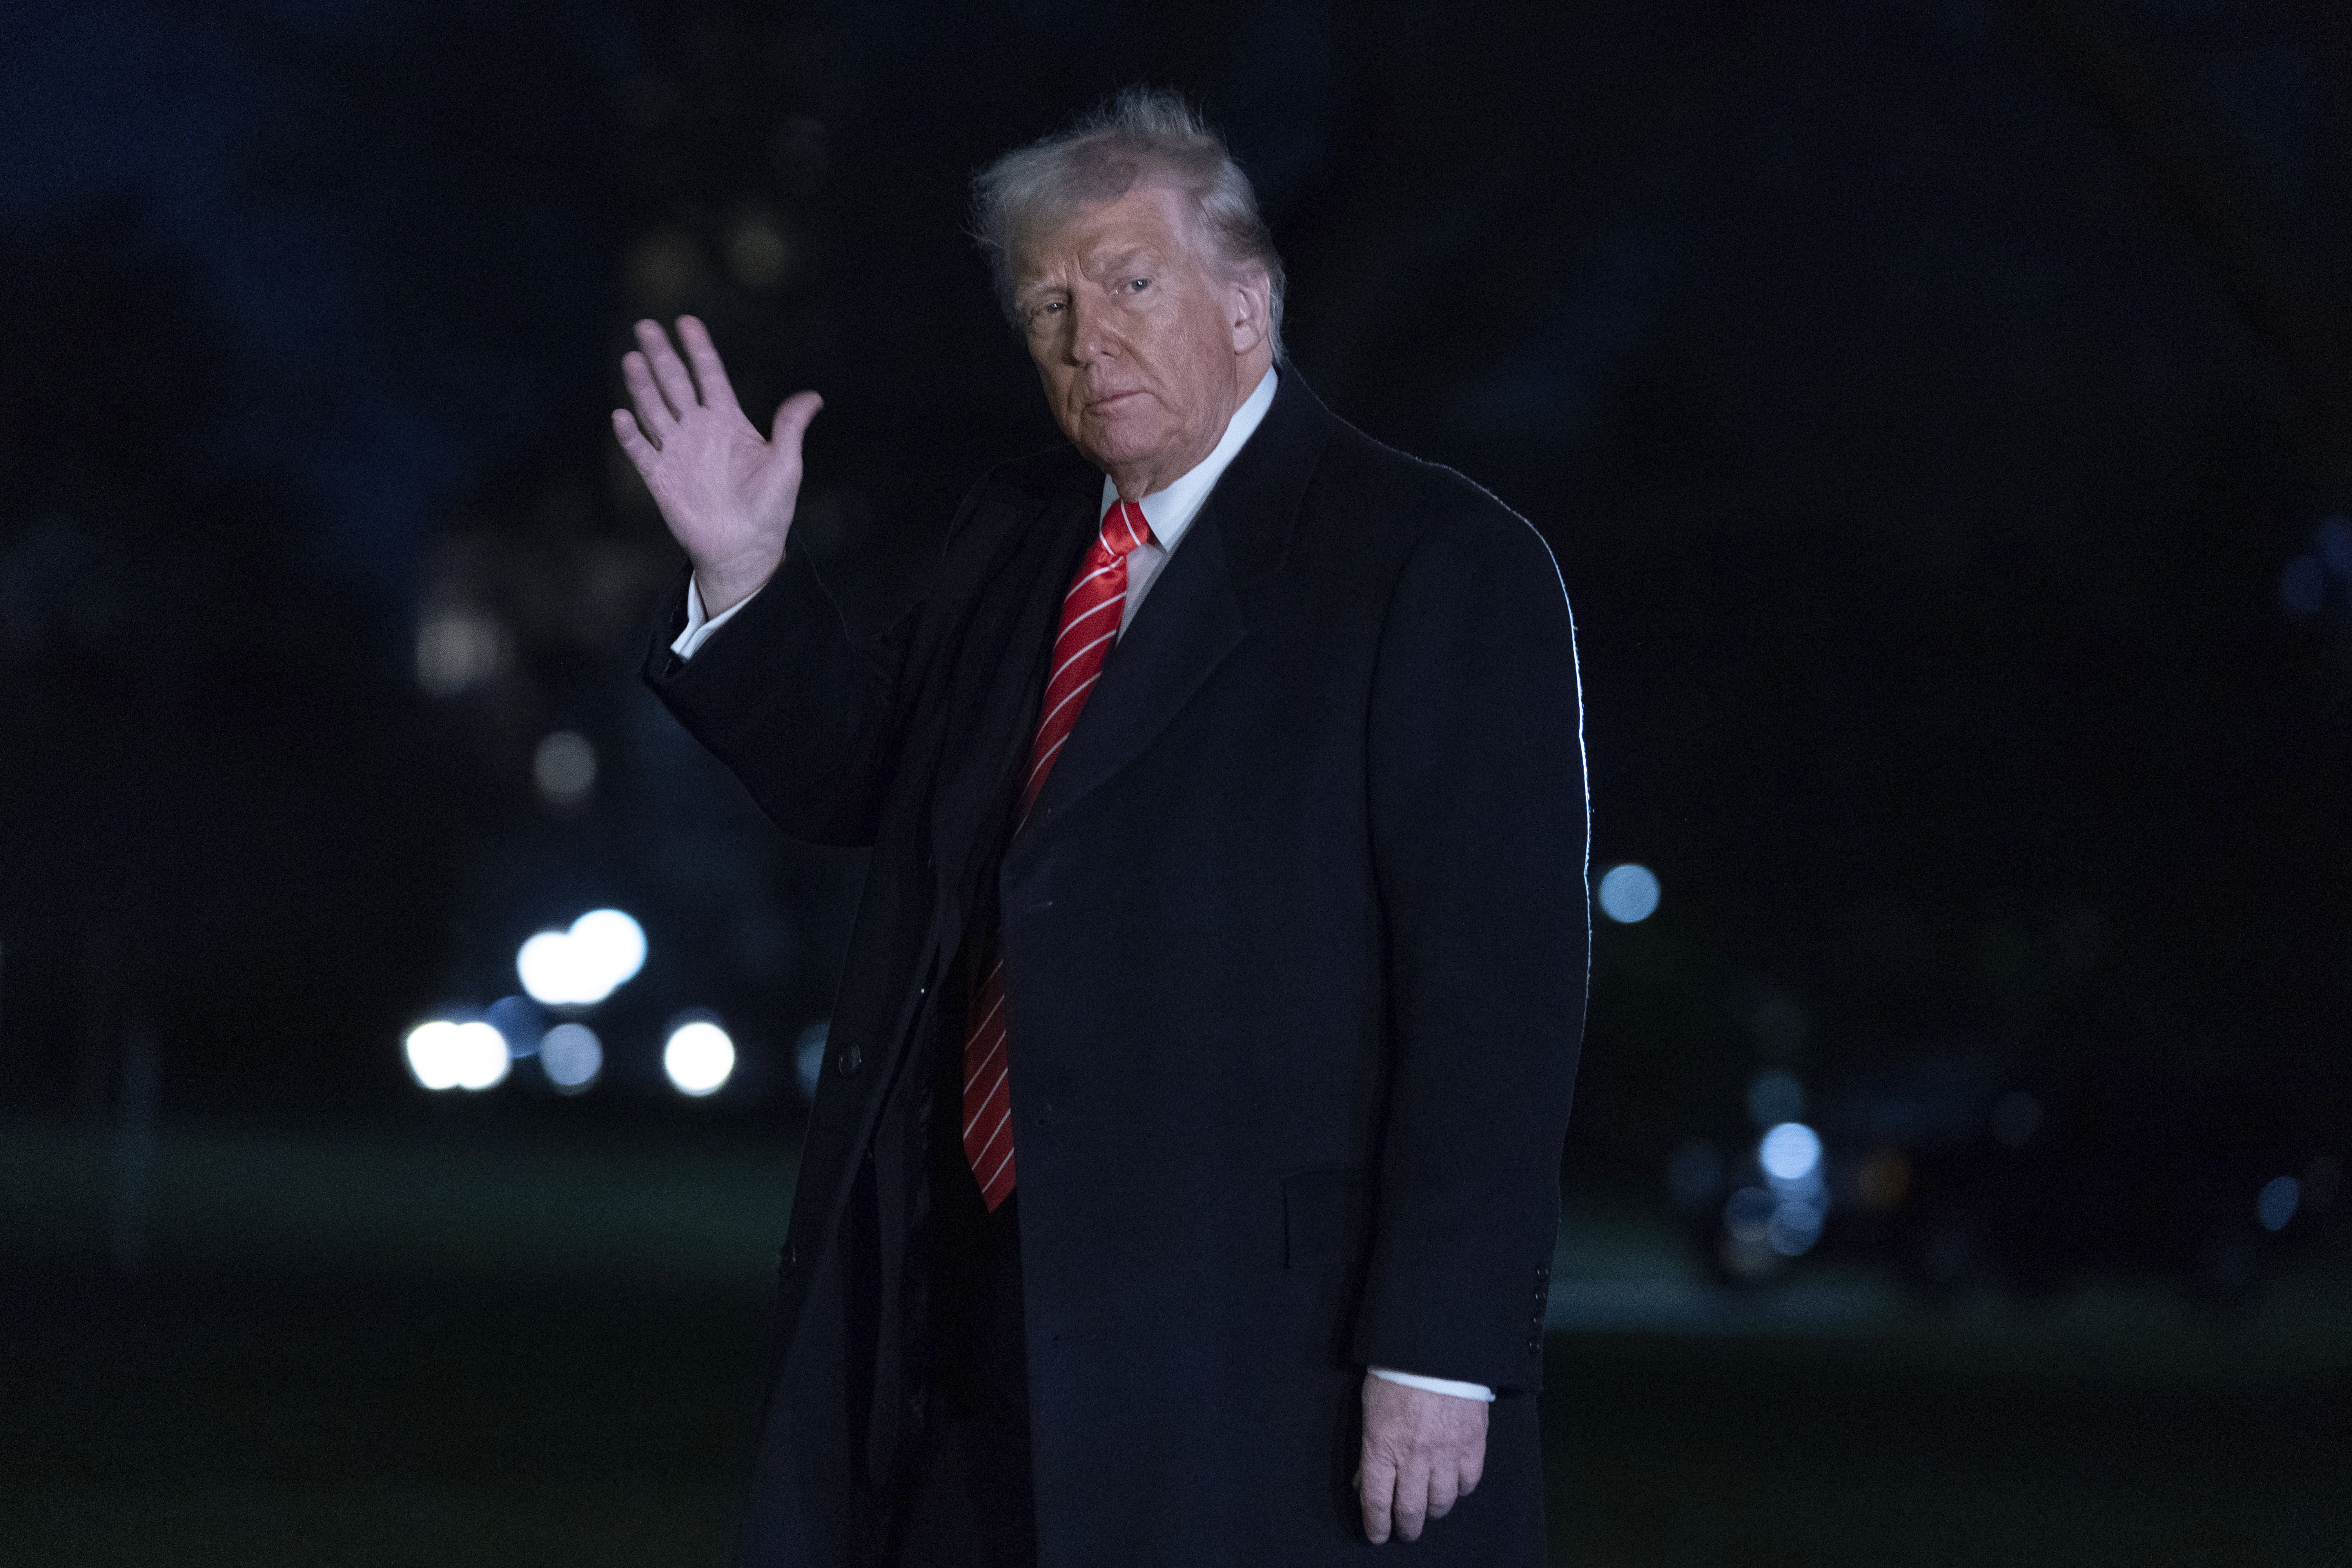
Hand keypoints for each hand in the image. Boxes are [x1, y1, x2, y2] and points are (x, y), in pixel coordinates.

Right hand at [612, 315, 822, 613]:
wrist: (745, 548)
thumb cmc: (770, 508)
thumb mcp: (787, 464)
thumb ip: (790, 427)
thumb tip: (814, 396)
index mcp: (728, 421)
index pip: (710, 375)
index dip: (698, 349)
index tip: (687, 321)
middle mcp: (699, 430)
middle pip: (676, 384)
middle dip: (662, 355)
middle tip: (646, 325)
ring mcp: (677, 452)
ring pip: (654, 409)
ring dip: (642, 385)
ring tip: (632, 358)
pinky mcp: (660, 477)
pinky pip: (640, 450)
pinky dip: (630, 434)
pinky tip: (620, 415)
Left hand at [1355, 1373, 1486, 1543]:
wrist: (1437, 1348)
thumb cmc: (1397, 1373)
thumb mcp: (1370, 1409)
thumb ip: (1370, 1448)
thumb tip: (1364, 1480)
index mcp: (1382, 1446)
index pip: (1377, 1500)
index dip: (1376, 1525)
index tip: (1377, 1535)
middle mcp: (1414, 1456)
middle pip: (1410, 1510)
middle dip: (1406, 1527)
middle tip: (1405, 1530)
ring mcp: (1445, 1453)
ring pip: (1440, 1503)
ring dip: (1433, 1511)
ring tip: (1429, 1509)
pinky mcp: (1472, 1445)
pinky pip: (1468, 1483)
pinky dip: (1460, 1489)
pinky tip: (1453, 1484)